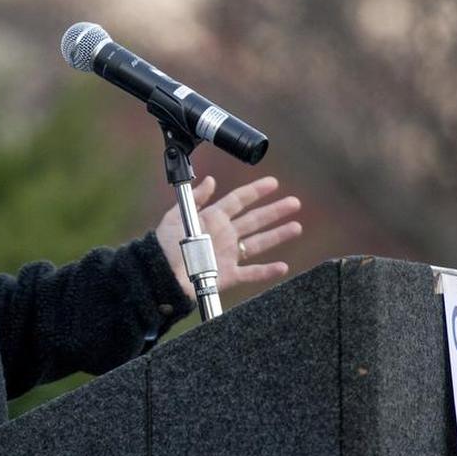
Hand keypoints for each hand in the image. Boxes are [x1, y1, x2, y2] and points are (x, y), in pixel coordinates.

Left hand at [156, 176, 302, 300]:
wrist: (160, 274)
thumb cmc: (164, 245)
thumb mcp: (176, 217)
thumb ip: (195, 199)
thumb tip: (209, 180)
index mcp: (212, 218)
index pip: (239, 200)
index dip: (256, 191)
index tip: (273, 183)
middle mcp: (224, 234)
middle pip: (255, 219)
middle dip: (275, 211)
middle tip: (294, 202)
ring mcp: (227, 255)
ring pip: (258, 243)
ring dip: (278, 235)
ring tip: (296, 227)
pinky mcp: (227, 275)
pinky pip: (251, 273)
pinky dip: (267, 271)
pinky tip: (282, 266)